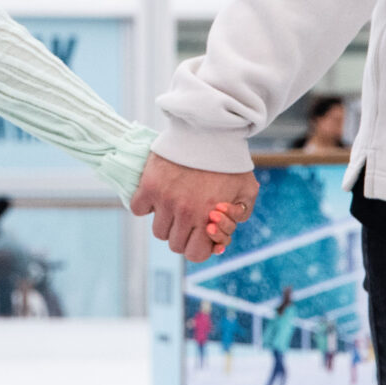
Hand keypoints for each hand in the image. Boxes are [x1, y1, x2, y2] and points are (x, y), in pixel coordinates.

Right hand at [129, 152, 259, 261]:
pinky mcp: (149, 185)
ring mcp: (164, 200)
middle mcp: (184, 212)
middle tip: (190, 219)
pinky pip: (138, 209)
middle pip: (175, 244)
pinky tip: (159, 195)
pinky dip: (146, 206)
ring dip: (166, 222)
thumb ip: (239, 216)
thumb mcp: (247, 190)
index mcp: (207, 217)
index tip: (202, 233)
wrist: (209, 130)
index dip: (199, 248)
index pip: (195, 254)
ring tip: (176, 205)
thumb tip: (221, 238)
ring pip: (157, 230)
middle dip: (184, 235)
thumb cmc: (230, 162)